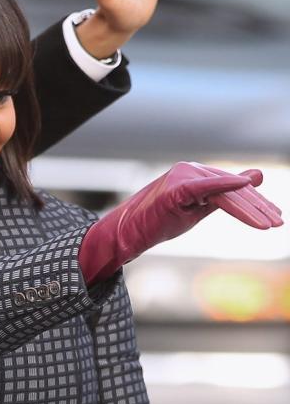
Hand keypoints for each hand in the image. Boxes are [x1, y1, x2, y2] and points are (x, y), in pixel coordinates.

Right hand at [79, 162, 282, 284]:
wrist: (129, 233)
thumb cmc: (159, 222)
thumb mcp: (198, 210)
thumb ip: (226, 196)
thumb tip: (257, 177)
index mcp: (195, 174)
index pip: (233, 187)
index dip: (256, 202)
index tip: (275, 216)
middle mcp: (190, 169)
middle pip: (233, 189)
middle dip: (257, 206)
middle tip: (278, 222)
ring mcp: (182, 176)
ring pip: (225, 192)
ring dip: (250, 209)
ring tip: (269, 224)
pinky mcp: (176, 188)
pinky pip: (207, 187)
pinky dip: (227, 185)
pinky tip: (246, 183)